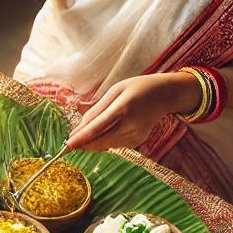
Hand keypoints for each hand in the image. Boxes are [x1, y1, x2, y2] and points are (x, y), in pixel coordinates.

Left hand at [66, 72, 200, 151]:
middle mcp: (130, 125)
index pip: (99, 126)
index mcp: (123, 107)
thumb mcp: (115, 91)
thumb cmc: (136, 89)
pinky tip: (106, 131)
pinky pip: (114, 144)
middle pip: (100, 141)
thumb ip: (97, 109)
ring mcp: (135, 136)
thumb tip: (79, 127)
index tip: (68, 144)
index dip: (82, 137)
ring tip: (86, 133)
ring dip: (93, 142)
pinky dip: (105, 140)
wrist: (164, 95)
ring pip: (106, 144)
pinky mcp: (137, 142)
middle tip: (68, 144)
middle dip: (83, 143)